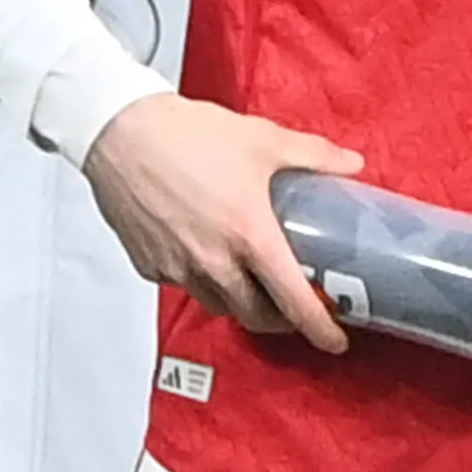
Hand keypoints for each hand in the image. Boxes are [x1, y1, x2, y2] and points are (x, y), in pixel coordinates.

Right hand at [85, 94, 357, 356]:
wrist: (120, 130)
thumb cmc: (187, 134)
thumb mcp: (262, 140)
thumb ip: (313, 155)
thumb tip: (351, 163)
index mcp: (250, 237)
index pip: (294, 303)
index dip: (320, 330)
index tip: (335, 341)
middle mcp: (215, 263)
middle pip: (256, 318)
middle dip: (280, 320)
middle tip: (292, 305)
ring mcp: (179, 269)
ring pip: (218, 305)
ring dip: (240, 301)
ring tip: (250, 279)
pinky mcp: (150, 265)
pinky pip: (182, 285)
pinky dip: (199, 279)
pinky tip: (204, 253)